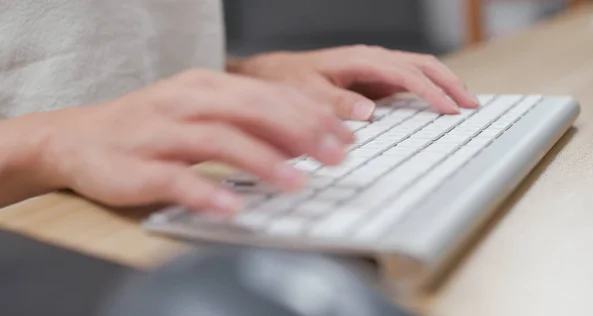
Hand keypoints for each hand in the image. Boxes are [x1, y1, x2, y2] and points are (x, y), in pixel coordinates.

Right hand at [21, 70, 351, 211]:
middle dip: (299, 133)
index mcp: (205, 87)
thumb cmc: (148, 126)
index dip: (310, 114)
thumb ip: (246, 122)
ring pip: (218, 141)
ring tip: (295, 183)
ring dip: (261, 161)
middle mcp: (185, 103)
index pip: (268, 95)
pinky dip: (206, 191)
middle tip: (335, 157)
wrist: (76, 137)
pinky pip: (175, 180)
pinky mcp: (136, 168)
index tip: (344, 135)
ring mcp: (160, 134)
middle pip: (251, 111)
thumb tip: (300, 139)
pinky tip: (232, 207)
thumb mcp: (199, 111)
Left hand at [228, 45, 478, 119]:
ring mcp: (374, 67)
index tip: (448, 110)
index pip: (405, 74)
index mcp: (360, 60)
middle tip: (470, 105)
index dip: (430, 92)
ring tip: (463, 103)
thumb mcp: (307, 93)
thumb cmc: (289, 81)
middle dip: (449, 83)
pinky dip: (428, 88)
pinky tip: (438, 102)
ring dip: (444, 83)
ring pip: (419, 69)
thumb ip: (336, 102)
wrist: (275, 74)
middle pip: (422, 65)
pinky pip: (408, 80)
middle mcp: (371, 60)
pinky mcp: (373, 78)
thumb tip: (370, 112)